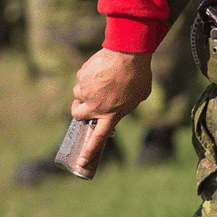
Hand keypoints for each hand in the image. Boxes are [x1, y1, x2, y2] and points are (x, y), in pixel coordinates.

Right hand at [68, 49, 153, 172]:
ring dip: (85, 90)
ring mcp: (86, 92)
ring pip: (78, 94)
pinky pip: (81, 79)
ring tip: (102, 80)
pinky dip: (88, 76)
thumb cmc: (139, 76)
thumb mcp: (139, 97)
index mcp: (112, 114)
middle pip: (77, 115)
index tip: (81, 162)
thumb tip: (118, 105)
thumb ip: (126, 105)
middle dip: (78, 110)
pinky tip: (101, 69)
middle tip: (85, 105)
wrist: (129, 54)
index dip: (89, 151)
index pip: (99, 138)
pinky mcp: (81, 77)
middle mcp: (96, 106)